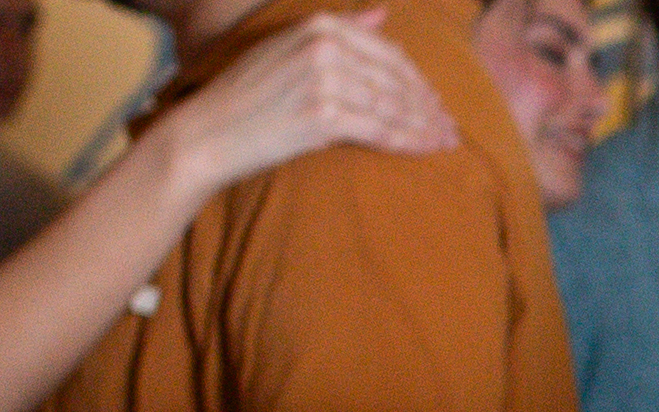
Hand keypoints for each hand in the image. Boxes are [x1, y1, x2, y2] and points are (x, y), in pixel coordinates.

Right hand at [150, 7, 455, 200]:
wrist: (208, 132)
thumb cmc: (250, 96)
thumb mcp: (290, 48)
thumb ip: (339, 31)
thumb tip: (382, 13)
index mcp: (319, 25)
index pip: (387, 52)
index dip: (416, 80)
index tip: (436, 102)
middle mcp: (323, 46)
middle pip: (395, 79)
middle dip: (427, 105)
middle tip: (450, 128)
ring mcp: (325, 79)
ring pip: (392, 106)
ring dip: (424, 126)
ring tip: (445, 142)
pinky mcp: (324, 114)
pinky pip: (381, 129)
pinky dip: (409, 141)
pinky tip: (427, 151)